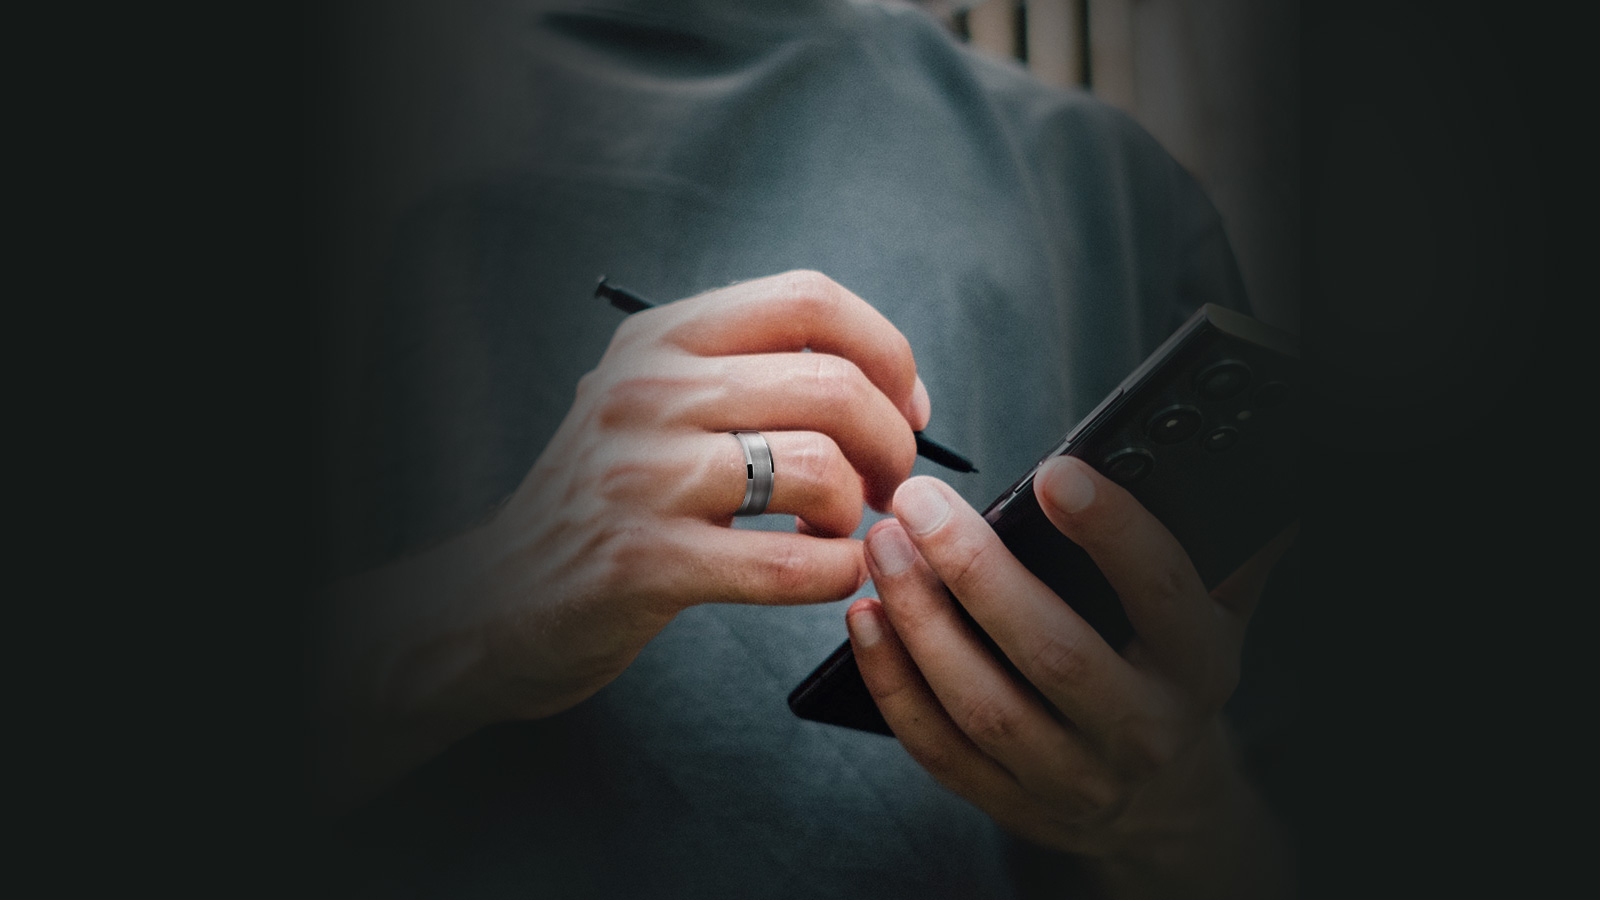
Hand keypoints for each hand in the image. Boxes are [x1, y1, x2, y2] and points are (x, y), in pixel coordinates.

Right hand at [316, 271, 927, 808]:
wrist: (498, 598)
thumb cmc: (605, 504)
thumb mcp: (655, 406)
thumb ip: (748, 374)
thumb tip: (889, 385)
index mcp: (658, 339)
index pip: (809, 299)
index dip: (886, 350)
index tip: (907, 406)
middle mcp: (646, 392)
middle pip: (833, 386)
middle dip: (892, 443)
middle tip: (889, 484)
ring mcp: (643, 476)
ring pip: (820, 468)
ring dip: (858, 511)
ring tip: (840, 529)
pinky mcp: (646, 561)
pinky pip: (792, 562)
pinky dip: (837, 572)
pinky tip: (827, 573)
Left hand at [848, 459, 1296, 897]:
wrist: (1163, 799)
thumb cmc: (1168, 670)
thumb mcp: (1213, 612)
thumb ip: (1216, 545)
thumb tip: (1234, 465)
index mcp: (1198, 665)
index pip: (1163, 593)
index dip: (1114, 532)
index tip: (1057, 474)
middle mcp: (1142, 728)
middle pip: (1054, 653)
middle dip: (977, 571)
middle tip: (919, 503)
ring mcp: (1075, 777)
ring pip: (985, 705)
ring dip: (922, 623)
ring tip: (883, 549)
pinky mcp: (1013, 804)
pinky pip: (940, 748)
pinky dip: (893, 684)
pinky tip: (865, 621)